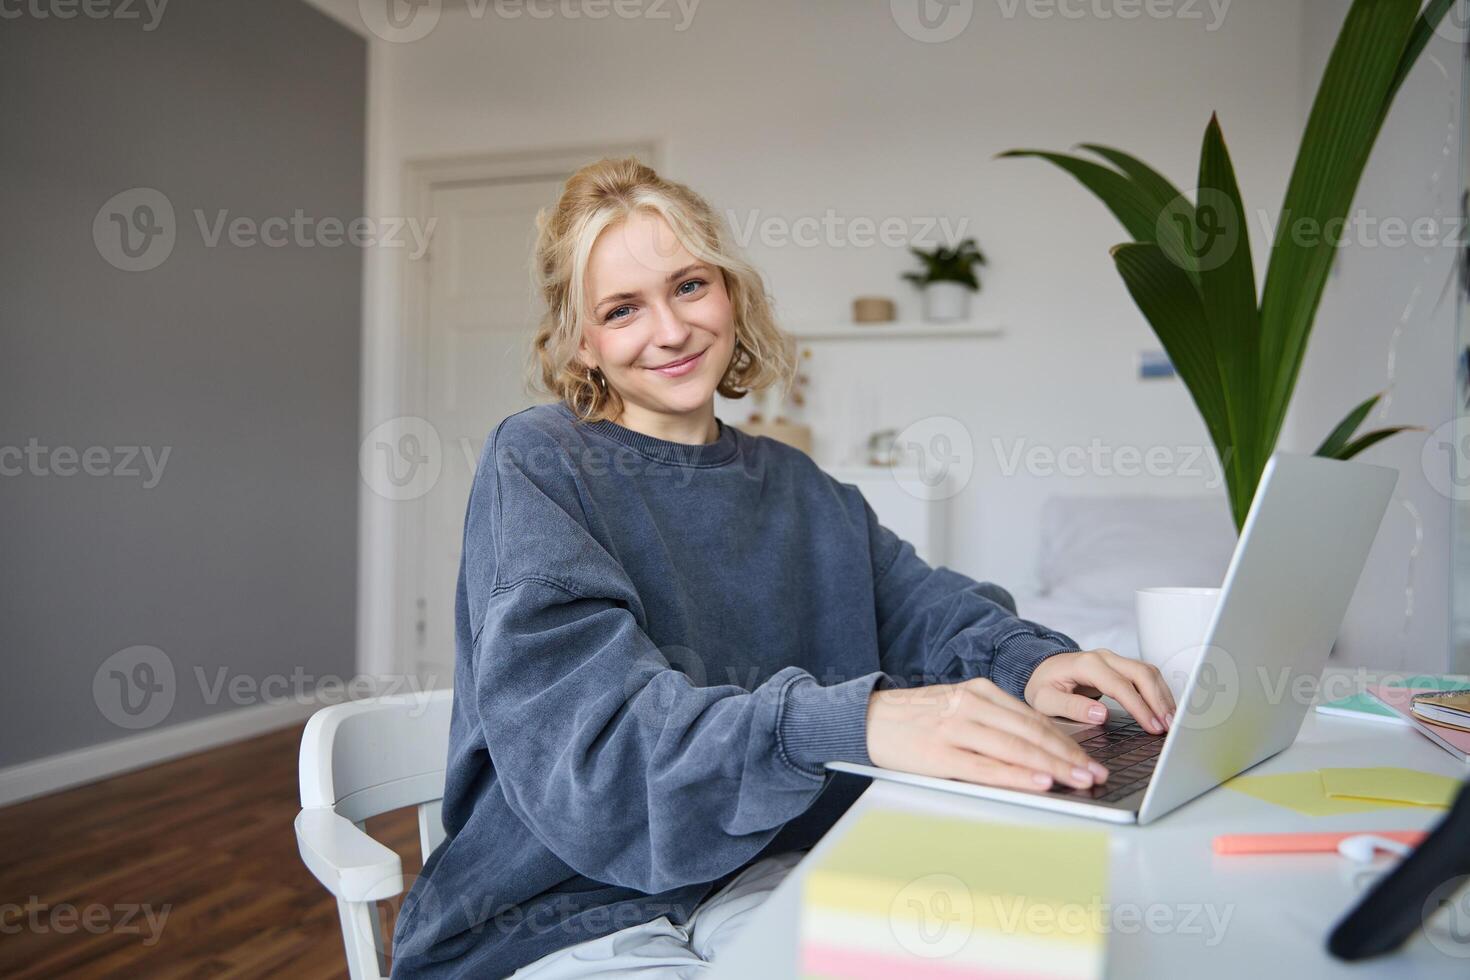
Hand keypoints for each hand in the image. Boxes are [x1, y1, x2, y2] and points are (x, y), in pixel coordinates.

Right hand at [865, 677, 1110, 791]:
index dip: (1067, 741)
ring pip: (1016, 748)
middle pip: (1031, 732)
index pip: (1034, 718)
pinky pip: (986, 767)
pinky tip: (1039, 782)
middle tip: (1096, 774)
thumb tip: (1038, 749)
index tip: (1091, 760)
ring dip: (1054, 767)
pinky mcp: (939, 753)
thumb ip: (993, 721)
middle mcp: (970, 705)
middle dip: (1069, 756)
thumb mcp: (957, 707)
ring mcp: (955, 728)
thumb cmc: (914, 720)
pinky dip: (1017, 775)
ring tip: (1079, 781)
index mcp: (978, 691)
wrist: (865, 719)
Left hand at [1023, 649, 1176, 734]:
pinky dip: (1159, 691)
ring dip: (1163, 696)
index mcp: (1086, 665)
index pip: (1120, 685)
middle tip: (1168, 726)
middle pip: (1142, 673)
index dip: (1140, 707)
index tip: (1153, 726)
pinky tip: (1164, 709)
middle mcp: (1104, 658)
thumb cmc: (1042, 685)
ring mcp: (1113, 660)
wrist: (1040, 669)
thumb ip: (1072, 707)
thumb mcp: (1046, 700)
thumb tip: (1101, 714)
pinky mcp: (1120, 666)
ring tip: (1171, 721)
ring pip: (1148, 672)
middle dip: (1159, 701)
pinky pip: (1146, 675)